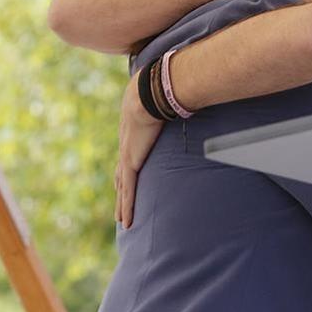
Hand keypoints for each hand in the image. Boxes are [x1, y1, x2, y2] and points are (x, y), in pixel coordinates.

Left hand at [115, 73, 163, 227]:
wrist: (150, 93)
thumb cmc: (160, 90)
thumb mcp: (166, 99)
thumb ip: (175, 102)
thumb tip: (192, 93)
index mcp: (133, 133)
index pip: (128, 157)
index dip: (126, 170)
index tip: (125, 180)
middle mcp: (127, 147)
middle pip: (121, 177)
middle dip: (121, 192)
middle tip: (120, 207)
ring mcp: (127, 157)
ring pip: (123, 189)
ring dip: (122, 206)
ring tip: (122, 221)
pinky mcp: (132, 164)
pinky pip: (129, 192)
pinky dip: (128, 207)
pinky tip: (126, 221)